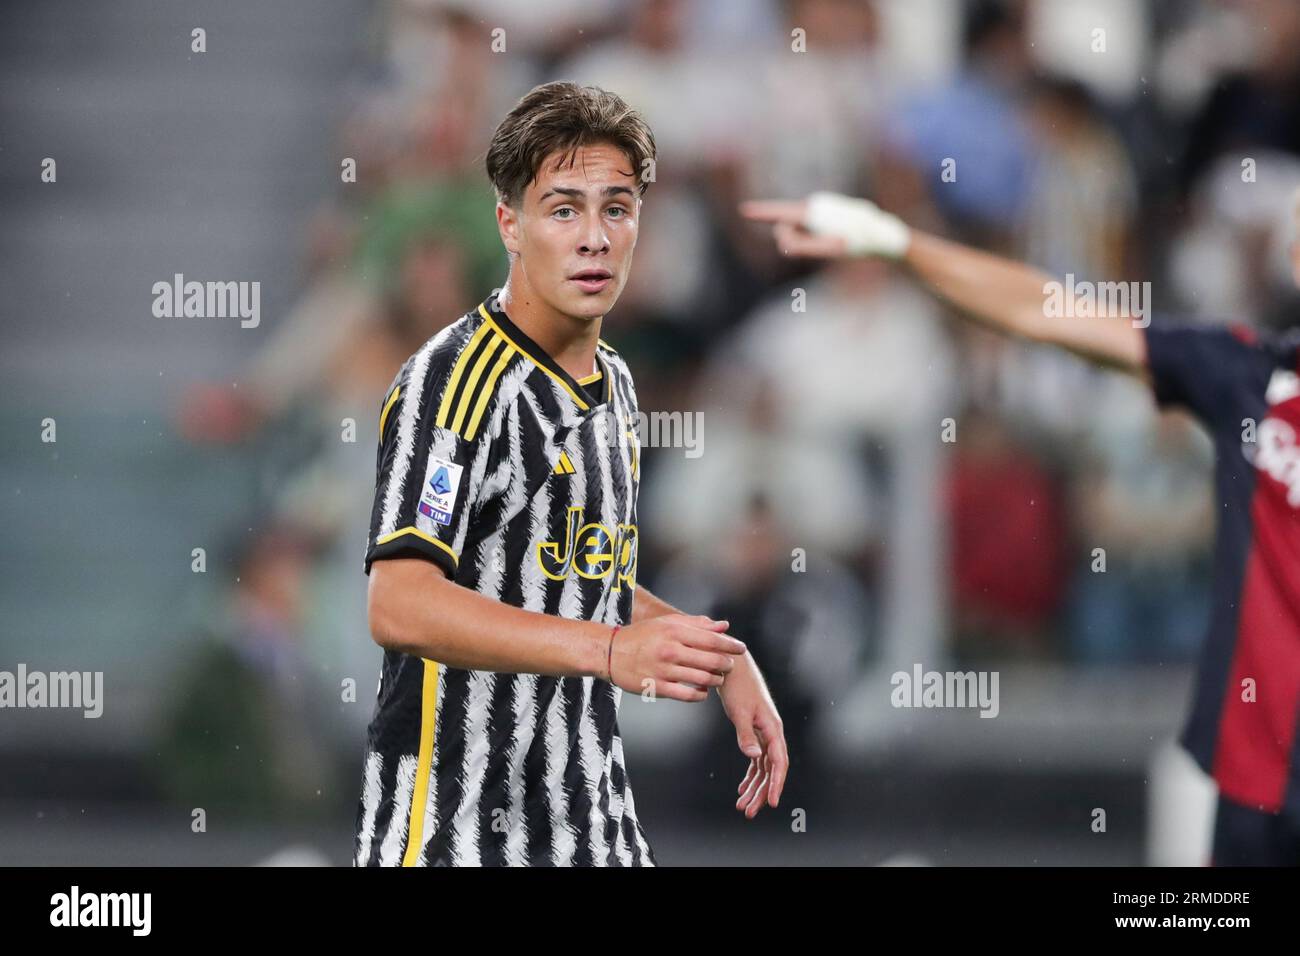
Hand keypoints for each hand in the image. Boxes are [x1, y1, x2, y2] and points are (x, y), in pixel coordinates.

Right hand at [609, 614, 747, 701]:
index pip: (711, 639)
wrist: (610, 652)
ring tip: (718, 679)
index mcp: (673, 631)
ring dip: (716, 680)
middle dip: (726, 664)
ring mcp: (663, 670)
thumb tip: (723, 626)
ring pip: (702, 679)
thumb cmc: (642, 635)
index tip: (741, 649)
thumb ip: (696, 624)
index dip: (730, 645)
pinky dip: (700, 695)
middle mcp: (670, 650)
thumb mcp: (667, 623)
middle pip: (710, 660)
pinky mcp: (657, 687)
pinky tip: (703, 691)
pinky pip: (688, 695)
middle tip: (730, 666)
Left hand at [719, 655, 787, 818]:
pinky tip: (741, 787)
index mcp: (773, 729)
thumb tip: (754, 757)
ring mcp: (763, 733)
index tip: (772, 804)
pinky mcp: (754, 731)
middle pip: (771, 770)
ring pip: (763, 767)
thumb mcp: (739, 711)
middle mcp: (772, 733)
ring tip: (742, 806)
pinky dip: (750, 774)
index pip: (779, 763)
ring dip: (754, 787)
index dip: (777, 784)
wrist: (730, 666)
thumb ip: (746, 735)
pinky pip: (756, 759)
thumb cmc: (737, 686)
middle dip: (761, 793)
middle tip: (748, 812)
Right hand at [740, 191, 910, 259]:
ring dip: (810, 242)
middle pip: (787, 228)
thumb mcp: (829, 248)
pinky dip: (816, 240)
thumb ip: (803, 246)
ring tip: (838, 242)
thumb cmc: (856, 241)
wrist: (882, 234)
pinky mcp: (824, 214)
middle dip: (794, 241)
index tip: (743, 210)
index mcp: (812, 211)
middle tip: (824, 247)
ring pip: (799, 231)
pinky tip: (838, 239)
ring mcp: (818, 209)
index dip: (760, 213)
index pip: (780, 212)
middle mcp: (813, 206)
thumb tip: (783, 244)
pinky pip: (809, 231)